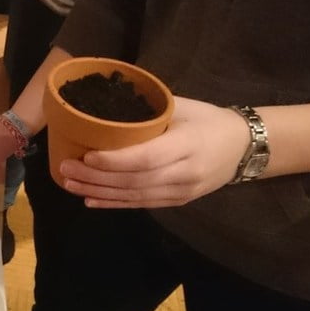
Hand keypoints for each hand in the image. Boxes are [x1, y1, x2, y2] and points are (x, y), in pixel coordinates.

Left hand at [57, 98, 249, 207]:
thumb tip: (106, 105)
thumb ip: (149, 111)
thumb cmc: (208, 119)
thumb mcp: (183, 107)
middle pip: (134, 180)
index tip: (86, 155)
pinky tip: (90, 201)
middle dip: (96, 177)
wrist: (244, 147)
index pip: (146, 158)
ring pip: (135, 196)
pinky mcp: (178, 202)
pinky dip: (114, 204)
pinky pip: (142, 204)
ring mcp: (182, 192)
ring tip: (70, 184)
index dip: (114, 161)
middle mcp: (185, 173)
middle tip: (65, 169)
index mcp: (187, 145)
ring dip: (99, 192)